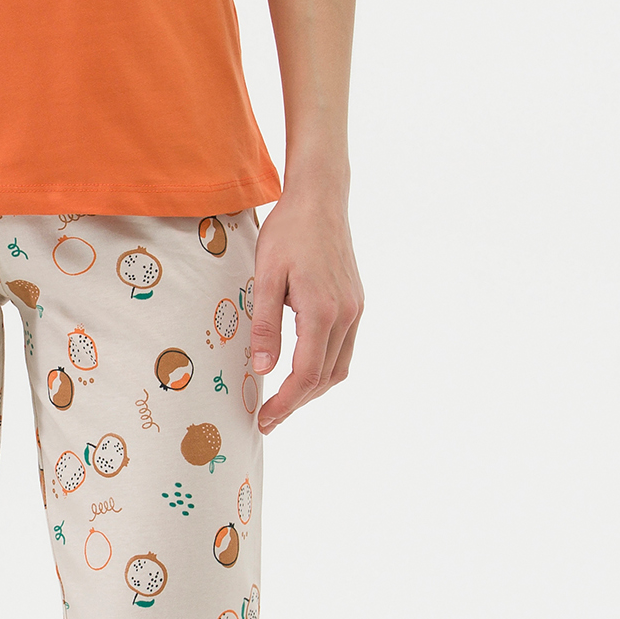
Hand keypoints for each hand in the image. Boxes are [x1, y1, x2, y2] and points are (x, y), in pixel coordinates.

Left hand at [248, 188, 362, 433]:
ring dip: (313, 389)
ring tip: (284, 400)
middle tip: (269, 418)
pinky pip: (344, 348)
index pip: (306, 374)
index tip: (264, 420)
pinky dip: (324, 367)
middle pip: (325, 378)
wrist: (320, 198)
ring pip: (339, 366)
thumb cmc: (289, 232)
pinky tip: (303, 368)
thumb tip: (263, 369)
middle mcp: (346, 315)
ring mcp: (355, 309)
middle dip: (297, 403)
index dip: (284, 402)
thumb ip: (265, 324)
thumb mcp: (265, 276)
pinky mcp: (356, 301)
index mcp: (322, 311)